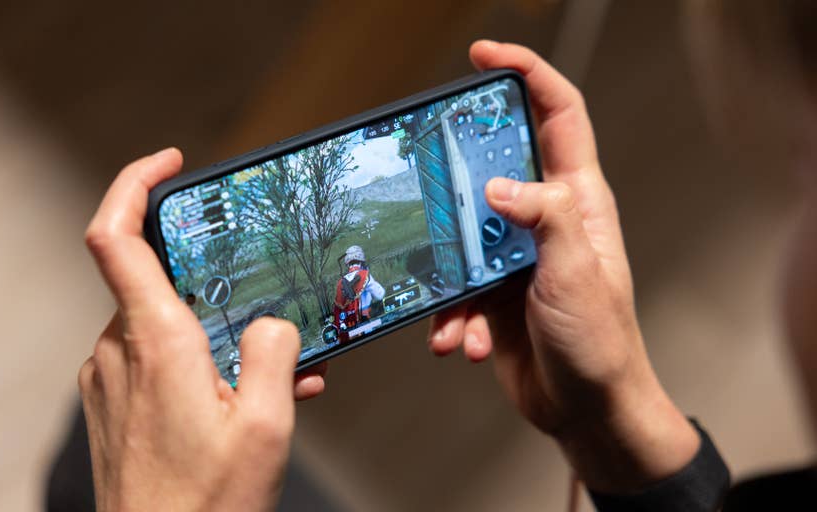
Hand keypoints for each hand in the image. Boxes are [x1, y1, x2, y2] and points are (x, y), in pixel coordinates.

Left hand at [79, 148, 323, 510]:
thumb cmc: (205, 507)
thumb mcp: (267, 426)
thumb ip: (276, 352)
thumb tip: (271, 324)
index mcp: (155, 342)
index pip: (116, 235)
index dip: (135, 183)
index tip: (170, 162)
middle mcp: (120, 352)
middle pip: (160, 280)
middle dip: (218, 286)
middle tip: (264, 308)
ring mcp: (110, 380)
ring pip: (166, 326)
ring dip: (219, 336)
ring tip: (277, 377)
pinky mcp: (114, 405)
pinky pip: (158, 361)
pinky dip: (202, 365)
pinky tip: (247, 398)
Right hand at [427, 41, 699, 492]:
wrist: (586, 409)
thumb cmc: (600, 343)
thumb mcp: (576, 273)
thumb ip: (545, 219)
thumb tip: (498, 186)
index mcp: (577, 202)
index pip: (559, 116)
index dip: (527, 74)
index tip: (484, 55)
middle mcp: (544, 221)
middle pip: (494, 168)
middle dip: (459, 181)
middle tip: (430, 184)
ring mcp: (516, 258)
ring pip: (463, 238)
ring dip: (450, 278)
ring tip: (459, 316)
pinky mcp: (494, 295)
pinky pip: (456, 289)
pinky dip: (451, 317)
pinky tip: (459, 343)